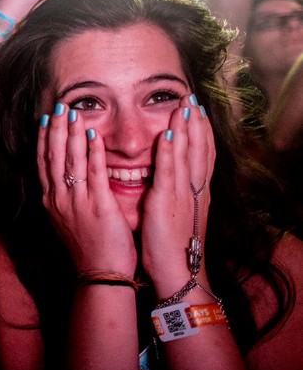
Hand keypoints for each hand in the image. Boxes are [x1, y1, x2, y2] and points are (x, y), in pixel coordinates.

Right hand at [37, 103, 136, 275]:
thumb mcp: (67, 222)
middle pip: (53, 156)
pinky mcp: (98, 205)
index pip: (44, 162)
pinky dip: (92, 152)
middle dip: (55, 128)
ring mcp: (77, 201)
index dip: (44, 139)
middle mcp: (59, 198)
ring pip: (70, 160)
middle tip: (57, 106)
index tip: (46, 119)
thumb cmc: (88, 249)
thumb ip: (64, 200)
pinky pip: (94, 172)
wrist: (100, 274)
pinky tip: (93, 135)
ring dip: (71, 133)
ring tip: (73, 112)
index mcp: (51, 201)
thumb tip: (62, 183)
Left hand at [142, 95, 214, 294]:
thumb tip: (170, 176)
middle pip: (200, 150)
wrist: (177, 271)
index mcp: (195, 192)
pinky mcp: (167, 202)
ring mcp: (183, 195)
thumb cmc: (170, 245)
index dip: (201, 131)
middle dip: (197, 123)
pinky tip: (168, 136)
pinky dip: (171, 154)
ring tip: (184, 106)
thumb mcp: (176, 213)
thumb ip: (175, 192)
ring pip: (188, 156)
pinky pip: (170, 173)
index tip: (198, 110)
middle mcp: (193, 190)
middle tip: (194, 98)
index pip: (202, 155)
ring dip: (186, 130)